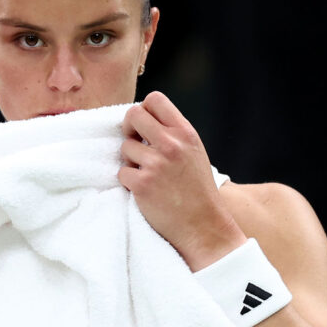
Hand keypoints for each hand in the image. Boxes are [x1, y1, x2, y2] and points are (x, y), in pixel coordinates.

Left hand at [118, 92, 246, 270]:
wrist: (204, 227)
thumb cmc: (197, 190)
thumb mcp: (193, 152)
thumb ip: (172, 134)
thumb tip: (142, 118)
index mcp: (186, 133)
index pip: (155, 99)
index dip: (143, 109)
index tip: (144, 126)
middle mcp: (172, 144)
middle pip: (132, 114)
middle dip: (128, 128)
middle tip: (135, 143)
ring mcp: (156, 164)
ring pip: (125, 146)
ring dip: (130, 160)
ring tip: (148, 175)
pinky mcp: (142, 184)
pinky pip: (122, 172)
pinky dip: (129, 181)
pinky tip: (145, 191)